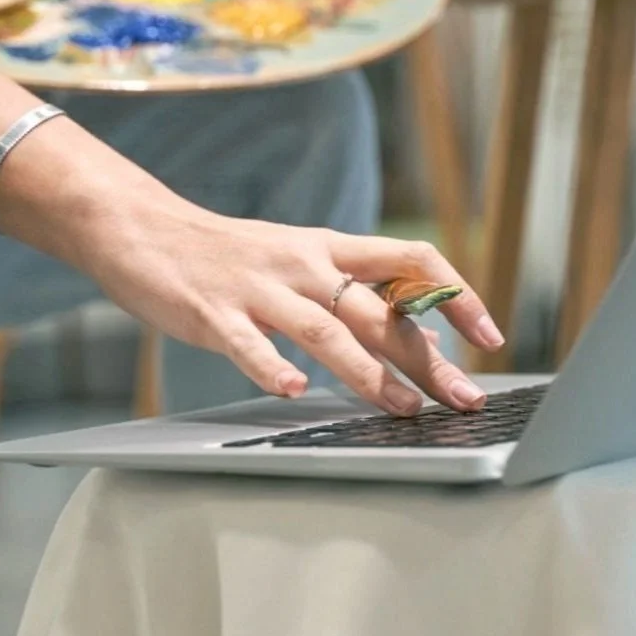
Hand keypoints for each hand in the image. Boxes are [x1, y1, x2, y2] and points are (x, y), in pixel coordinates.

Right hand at [77, 192, 503, 416]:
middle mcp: (304, 264)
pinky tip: (294, 393)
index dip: (456, 294)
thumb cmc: (233, 256)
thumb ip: (355, 296)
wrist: (146, 228)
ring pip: (325, 328)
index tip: (488, 335)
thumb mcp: (301, 262)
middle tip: (461, 397)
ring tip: (400, 407)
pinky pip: (248, 344)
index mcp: (330, 248)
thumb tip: (419, 340)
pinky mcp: (214, 312)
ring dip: (367, 371)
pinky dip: (272, 368)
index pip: (412, 261)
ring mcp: (260, 288)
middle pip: (378, 309)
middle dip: (426, 356)